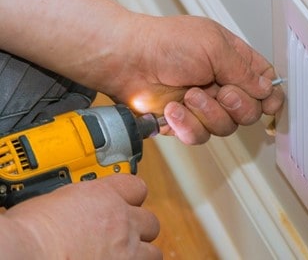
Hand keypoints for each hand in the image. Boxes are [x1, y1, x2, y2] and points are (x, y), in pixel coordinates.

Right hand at [2, 175, 160, 259]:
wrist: (22, 254)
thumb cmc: (26, 234)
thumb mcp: (51, 202)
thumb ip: (74, 204)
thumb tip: (68, 210)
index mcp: (102, 197)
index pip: (136, 187)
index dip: (130, 198)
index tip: (125, 204)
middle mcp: (120, 221)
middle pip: (150, 221)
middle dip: (138, 230)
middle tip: (121, 238)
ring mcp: (125, 249)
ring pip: (152, 252)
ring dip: (139, 255)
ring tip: (122, 258)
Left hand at [98, 15, 283, 144]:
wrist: (127, 60)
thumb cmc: (165, 43)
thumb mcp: (214, 46)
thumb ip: (245, 70)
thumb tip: (267, 88)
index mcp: (235, 60)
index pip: (266, 83)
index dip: (271, 96)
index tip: (269, 103)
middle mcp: (223, 84)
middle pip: (252, 111)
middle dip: (238, 105)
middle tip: (220, 91)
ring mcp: (205, 105)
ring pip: (227, 127)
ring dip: (208, 113)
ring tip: (189, 95)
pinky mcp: (186, 123)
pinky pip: (200, 136)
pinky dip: (188, 125)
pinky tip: (174, 110)